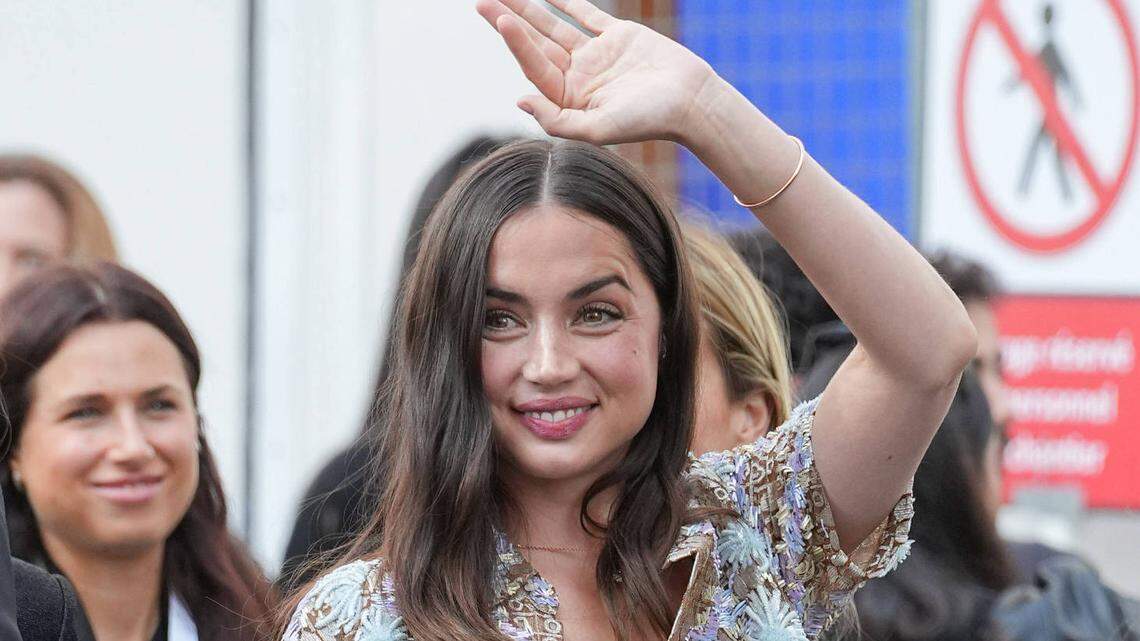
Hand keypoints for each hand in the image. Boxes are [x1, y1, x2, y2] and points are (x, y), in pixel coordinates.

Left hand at [475, 0, 717, 145]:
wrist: (692, 102)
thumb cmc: (649, 120)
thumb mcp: (599, 129)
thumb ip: (558, 120)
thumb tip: (520, 100)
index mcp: (570, 100)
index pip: (536, 67)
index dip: (517, 43)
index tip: (501, 20)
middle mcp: (578, 77)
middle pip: (536, 44)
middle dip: (509, 21)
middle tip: (480, 2)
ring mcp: (596, 56)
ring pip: (555, 26)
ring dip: (529, 8)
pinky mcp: (617, 37)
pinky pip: (586, 14)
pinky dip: (567, 0)